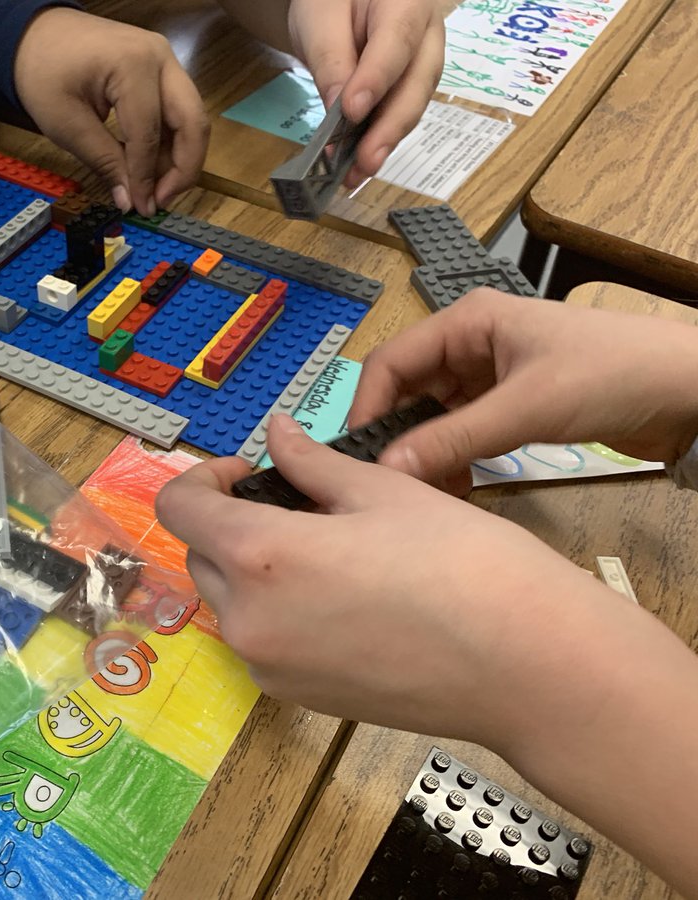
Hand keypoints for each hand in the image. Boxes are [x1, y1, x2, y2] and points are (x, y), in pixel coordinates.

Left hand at [14, 8, 208, 215]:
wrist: (37, 35)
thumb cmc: (43, 71)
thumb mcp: (65, 123)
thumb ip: (103, 161)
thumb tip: (130, 201)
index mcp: (134, 64)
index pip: (150, 133)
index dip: (147, 177)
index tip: (141, 208)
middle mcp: (161, 58)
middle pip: (193, 122)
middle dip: (183, 169)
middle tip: (160, 200)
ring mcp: (166, 61)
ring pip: (191, 119)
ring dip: (179, 158)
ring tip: (153, 189)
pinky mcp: (163, 71)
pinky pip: (178, 112)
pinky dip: (170, 143)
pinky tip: (149, 167)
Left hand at [155, 414, 620, 746]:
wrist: (529, 666)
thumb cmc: (461, 562)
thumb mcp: (383, 492)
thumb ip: (311, 463)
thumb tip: (275, 433)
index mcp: (257, 557)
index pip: (178, 508)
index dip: (204, 478)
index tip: (250, 471)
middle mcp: (246, 620)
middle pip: (201, 555)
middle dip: (231, 521)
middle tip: (297, 503)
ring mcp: (268, 668)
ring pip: (229, 601)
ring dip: (253, 568)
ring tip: (326, 549)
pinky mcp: (297, 698)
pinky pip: (262, 641)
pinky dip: (277, 610)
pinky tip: (342, 597)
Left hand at [288, 0, 444, 184]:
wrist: (338, 3)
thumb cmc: (330, 1)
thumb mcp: (319, 17)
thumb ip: (330, 58)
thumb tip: (341, 112)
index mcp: (409, 0)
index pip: (398, 40)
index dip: (377, 79)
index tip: (352, 112)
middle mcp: (428, 31)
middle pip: (418, 80)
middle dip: (391, 126)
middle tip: (365, 161)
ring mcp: (423, 60)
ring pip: (413, 102)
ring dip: (385, 141)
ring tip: (356, 172)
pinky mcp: (410, 85)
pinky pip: (399, 112)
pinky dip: (379, 139)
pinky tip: (359, 163)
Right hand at [350, 290, 697, 489]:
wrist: (688, 389)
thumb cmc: (611, 375)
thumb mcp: (526, 408)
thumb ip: (454, 439)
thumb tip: (388, 468)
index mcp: (468, 321)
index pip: (391, 361)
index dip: (367, 407)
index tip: (358, 455)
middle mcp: (471, 343)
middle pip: (408, 390)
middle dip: (397, 434)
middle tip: (389, 482)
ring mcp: (491, 374)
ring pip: (434, 414)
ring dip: (427, 450)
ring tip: (426, 490)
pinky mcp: (511, 402)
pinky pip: (464, 430)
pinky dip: (454, 457)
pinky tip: (455, 485)